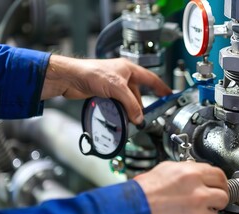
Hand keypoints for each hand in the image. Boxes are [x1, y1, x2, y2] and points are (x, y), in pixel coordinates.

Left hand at [41, 55, 171, 123]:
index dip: (161, 87)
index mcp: (129, 69)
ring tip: (132, 119)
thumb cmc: (91, 72)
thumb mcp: (117, 89)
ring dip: (129, 110)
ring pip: (127, 100)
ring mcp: (113, 85)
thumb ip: (131, 104)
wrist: (70, 78)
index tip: (168, 95)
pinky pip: (117, 104)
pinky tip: (121, 117)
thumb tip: (139, 117)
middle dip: (141, 105)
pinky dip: (120, 111)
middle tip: (146, 116)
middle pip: (138, 93)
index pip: (151, 79)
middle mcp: (122, 76)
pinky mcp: (104, 93)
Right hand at [135, 161, 227, 213]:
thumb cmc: (143, 192)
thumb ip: (186, 170)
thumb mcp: (165, 169)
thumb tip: (197, 171)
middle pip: (224, 193)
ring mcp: (197, 212)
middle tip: (210, 198)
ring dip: (209, 212)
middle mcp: (198, 192)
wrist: (130, 212)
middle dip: (217, 196)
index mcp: (191, 174)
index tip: (218, 184)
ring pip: (217, 212)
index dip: (219, 180)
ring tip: (195, 210)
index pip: (219, 174)